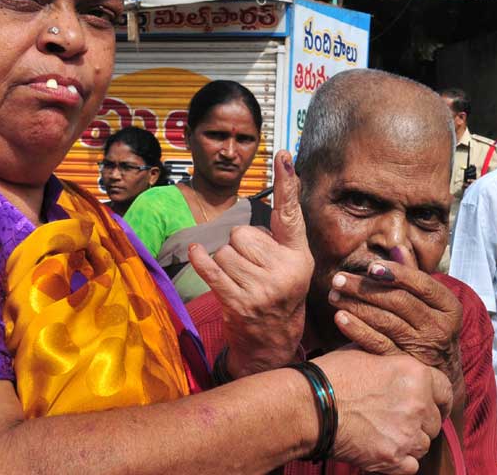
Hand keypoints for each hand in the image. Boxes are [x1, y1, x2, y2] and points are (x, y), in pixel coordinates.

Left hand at [189, 150, 312, 376]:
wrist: (271, 342)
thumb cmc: (278, 292)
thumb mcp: (291, 264)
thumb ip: (280, 235)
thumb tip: (274, 190)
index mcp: (299, 256)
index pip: (290, 213)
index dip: (287, 183)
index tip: (283, 155)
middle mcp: (285, 270)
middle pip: (242, 233)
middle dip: (239, 246)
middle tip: (251, 268)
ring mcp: (262, 288)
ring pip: (224, 250)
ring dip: (224, 261)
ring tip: (239, 279)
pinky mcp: (239, 302)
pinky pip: (211, 268)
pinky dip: (200, 260)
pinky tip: (197, 255)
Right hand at [313, 348, 452, 474]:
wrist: (309, 405)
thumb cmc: (333, 375)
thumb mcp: (367, 352)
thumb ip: (392, 360)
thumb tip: (397, 362)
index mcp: (416, 374)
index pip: (445, 391)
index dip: (438, 400)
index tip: (433, 406)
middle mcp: (419, 403)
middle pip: (435, 421)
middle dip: (420, 422)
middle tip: (397, 421)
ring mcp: (407, 433)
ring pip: (423, 445)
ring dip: (409, 442)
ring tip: (385, 434)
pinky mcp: (393, 458)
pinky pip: (411, 466)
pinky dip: (399, 462)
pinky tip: (382, 450)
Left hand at [327, 255, 464, 401]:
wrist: (441, 370)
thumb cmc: (431, 324)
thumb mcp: (432, 301)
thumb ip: (413, 275)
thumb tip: (397, 247)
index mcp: (449, 306)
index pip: (422, 285)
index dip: (397, 274)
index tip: (371, 267)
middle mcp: (439, 327)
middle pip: (400, 302)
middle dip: (366, 288)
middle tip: (338, 279)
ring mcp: (422, 347)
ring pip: (386, 322)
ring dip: (357, 306)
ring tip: (334, 294)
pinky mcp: (404, 364)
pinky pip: (378, 345)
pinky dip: (358, 331)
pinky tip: (340, 318)